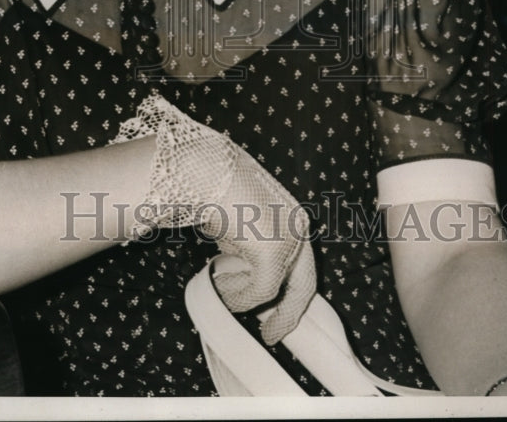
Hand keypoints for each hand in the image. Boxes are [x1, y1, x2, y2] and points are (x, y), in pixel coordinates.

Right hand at [110, 93, 315, 343]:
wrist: (203, 171)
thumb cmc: (215, 190)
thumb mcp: (239, 223)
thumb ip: (249, 247)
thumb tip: (242, 274)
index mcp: (295, 218)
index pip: (301, 264)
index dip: (289, 293)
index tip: (273, 314)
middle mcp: (299, 228)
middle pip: (303, 284)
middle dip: (286, 314)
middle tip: (270, 335)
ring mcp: (290, 240)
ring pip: (273, 290)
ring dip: (242, 295)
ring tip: (218, 285)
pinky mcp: (274, 255)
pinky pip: (258, 292)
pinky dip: (237, 295)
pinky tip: (217, 282)